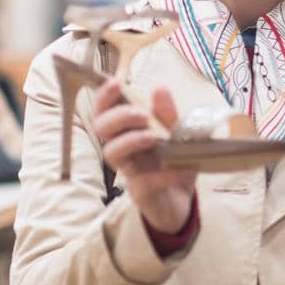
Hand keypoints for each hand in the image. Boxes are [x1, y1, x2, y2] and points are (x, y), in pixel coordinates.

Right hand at [91, 79, 196, 234]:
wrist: (182, 202)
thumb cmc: (172, 163)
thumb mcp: (177, 134)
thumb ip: (168, 114)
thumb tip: (159, 88)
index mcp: (127, 132)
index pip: (106, 111)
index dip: (105, 97)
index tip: (115, 82)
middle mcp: (123, 150)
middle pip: (101, 130)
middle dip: (118, 117)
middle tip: (141, 114)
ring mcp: (130, 171)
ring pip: (111, 154)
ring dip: (129, 141)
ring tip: (151, 137)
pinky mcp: (142, 192)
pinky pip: (143, 182)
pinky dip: (162, 173)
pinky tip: (178, 167)